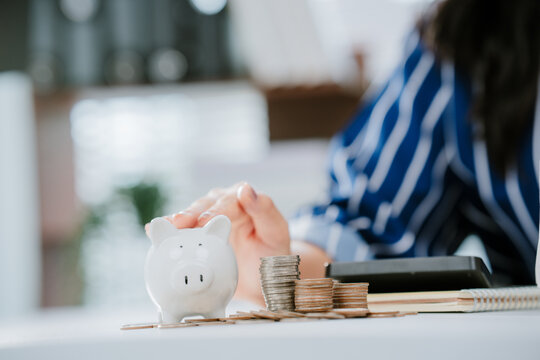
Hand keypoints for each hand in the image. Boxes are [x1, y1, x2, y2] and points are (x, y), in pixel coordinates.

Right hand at [154, 182, 290, 303]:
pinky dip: (168, 231)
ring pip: (190, 216)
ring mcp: (207, 217)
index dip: (215, 211)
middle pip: (204, 206)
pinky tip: (152, 231)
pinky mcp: (196, 232)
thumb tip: (247, 189)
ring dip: (175, 221)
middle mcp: (223, 203)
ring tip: (161, 226)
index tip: (204, 221)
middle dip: (190, 214)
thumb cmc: (273, 251)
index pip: (229, 203)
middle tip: (178, 223)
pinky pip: (182, 231)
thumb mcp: (276, 231)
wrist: (262, 274)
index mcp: (244, 200)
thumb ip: (265, 210)